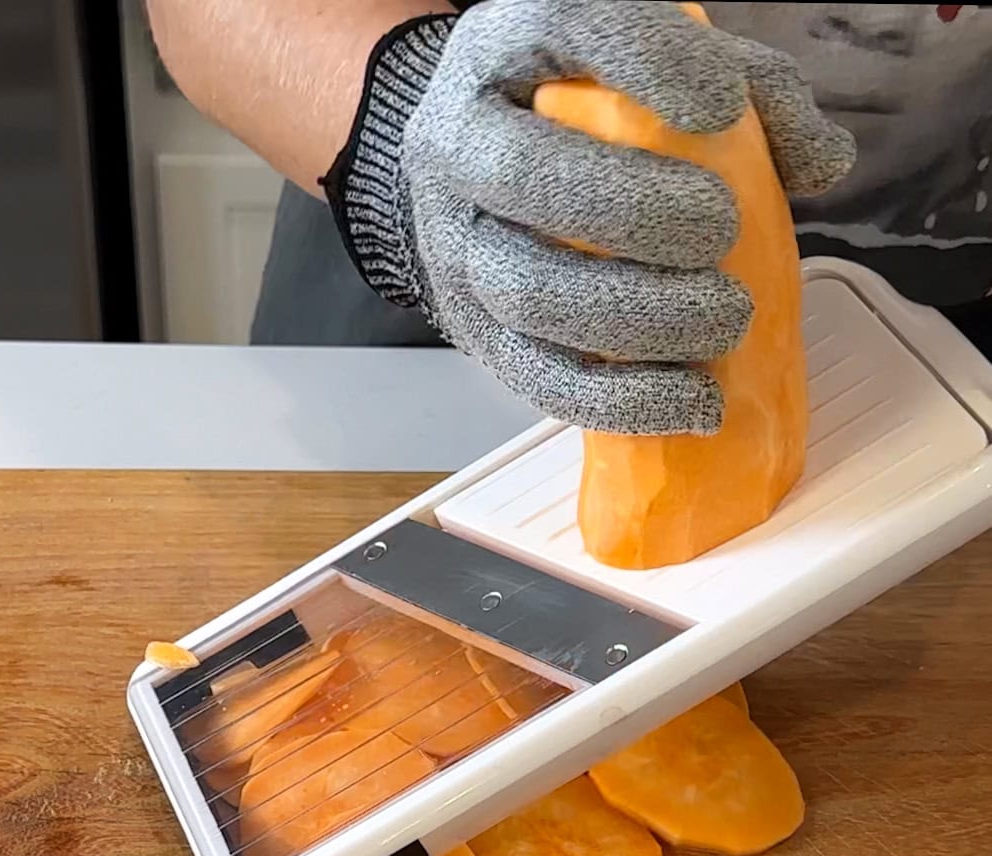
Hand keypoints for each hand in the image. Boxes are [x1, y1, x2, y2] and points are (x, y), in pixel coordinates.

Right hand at [326, 1, 854, 433]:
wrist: (476, 169)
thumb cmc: (579, 116)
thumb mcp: (655, 69)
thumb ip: (747, 90)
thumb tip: (819, 161)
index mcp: (504, 46)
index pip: (561, 26)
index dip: (644, 66)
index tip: (720, 106)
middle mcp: (458, 143)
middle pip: (528, 179)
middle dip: (637, 214)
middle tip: (720, 234)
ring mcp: (455, 247)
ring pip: (527, 293)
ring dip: (638, 319)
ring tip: (724, 322)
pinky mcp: (474, 333)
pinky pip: (536, 378)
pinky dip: (620, 399)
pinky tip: (691, 399)